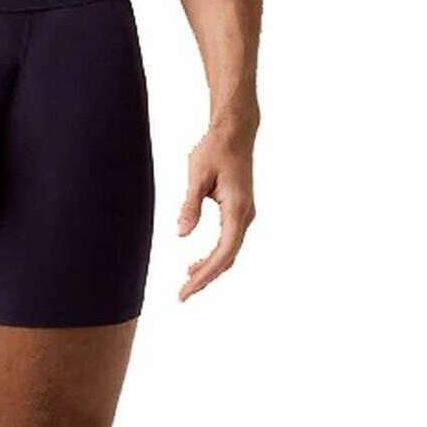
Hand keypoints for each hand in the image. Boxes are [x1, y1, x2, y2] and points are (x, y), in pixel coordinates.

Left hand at [176, 119, 256, 300]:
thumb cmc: (215, 149)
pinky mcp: (239, 211)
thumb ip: (190, 206)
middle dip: (205, 278)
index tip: (186, 290)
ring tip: (186, 284)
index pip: (223, 253)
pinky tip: (195, 264)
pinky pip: (229, 242)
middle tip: (182, 295)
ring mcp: (245, 214)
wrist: (235, 131)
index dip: (205, 275)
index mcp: (236, 209)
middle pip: (228, 258)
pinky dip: (214, 257)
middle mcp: (245, 215)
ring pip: (229, 252)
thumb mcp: (197, 175)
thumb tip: (182, 234)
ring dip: (209, 270)